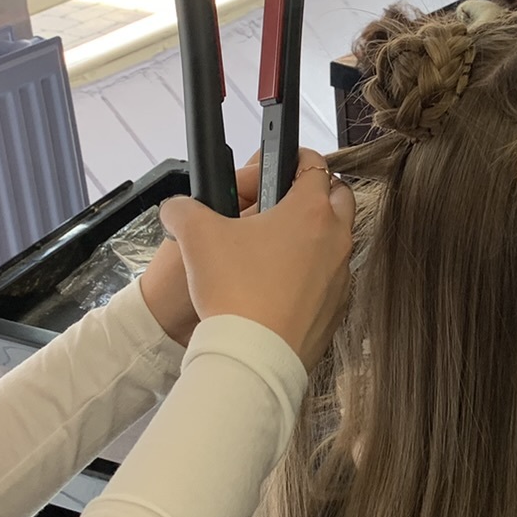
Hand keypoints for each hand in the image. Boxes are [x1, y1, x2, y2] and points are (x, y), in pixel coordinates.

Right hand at [160, 148, 354, 367]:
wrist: (253, 357)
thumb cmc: (234, 291)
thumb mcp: (196, 237)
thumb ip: (183, 209)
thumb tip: (175, 207)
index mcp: (310, 211)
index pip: (314, 165)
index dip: (294, 159)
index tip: (277, 165)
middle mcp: (335, 239)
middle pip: (338, 197)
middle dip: (314, 192)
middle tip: (280, 203)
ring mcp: (341, 276)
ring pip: (338, 240)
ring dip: (316, 234)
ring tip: (277, 246)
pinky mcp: (337, 309)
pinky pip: (332, 279)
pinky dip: (315, 274)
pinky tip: (282, 285)